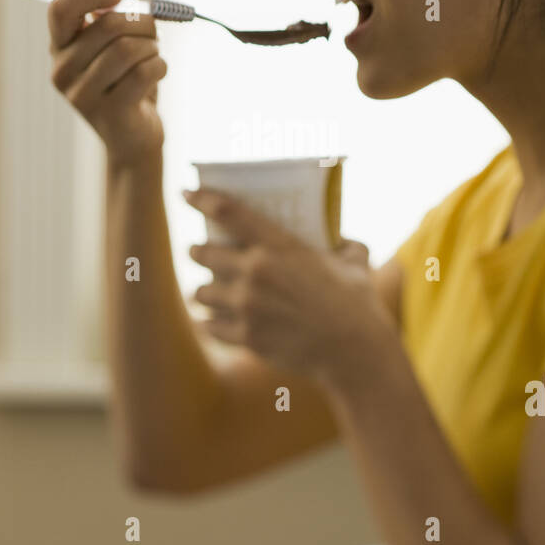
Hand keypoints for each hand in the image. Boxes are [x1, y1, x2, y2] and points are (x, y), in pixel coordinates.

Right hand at [48, 0, 166, 169]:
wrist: (134, 138)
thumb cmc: (126, 81)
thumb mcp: (117, 39)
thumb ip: (106, 4)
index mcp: (59, 46)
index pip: (60, 8)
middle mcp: (62, 71)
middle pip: (107, 26)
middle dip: (141, 23)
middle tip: (151, 33)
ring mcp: (81, 95)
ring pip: (128, 49)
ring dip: (152, 47)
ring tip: (153, 56)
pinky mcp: (109, 113)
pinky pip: (144, 72)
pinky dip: (160, 66)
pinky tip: (157, 73)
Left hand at [183, 187, 395, 386]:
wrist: (354, 352)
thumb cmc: (358, 302)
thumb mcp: (354, 260)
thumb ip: (342, 244)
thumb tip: (340, 239)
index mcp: (279, 246)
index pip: (227, 212)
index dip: (200, 199)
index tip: (185, 193)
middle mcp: (255, 273)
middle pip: (202, 253)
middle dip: (197, 251)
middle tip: (199, 251)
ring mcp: (247, 307)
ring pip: (200, 292)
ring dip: (202, 290)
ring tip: (207, 291)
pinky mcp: (246, 337)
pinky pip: (209, 326)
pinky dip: (211, 323)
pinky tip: (213, 321)